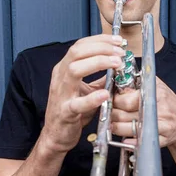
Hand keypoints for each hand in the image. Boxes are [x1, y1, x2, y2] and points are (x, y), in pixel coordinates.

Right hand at [41, 34, 126, 152]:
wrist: (55, 135)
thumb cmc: (70, 111)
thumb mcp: (86, 90)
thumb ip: (99, 78)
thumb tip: (117, 66)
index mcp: (64, 69)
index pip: (80, 46)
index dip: (100, 40)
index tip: (118, 41)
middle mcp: (60, 78)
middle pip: (77, 52)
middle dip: (101, 48)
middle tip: (120, 52)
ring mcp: (62, 94)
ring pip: (75, 69)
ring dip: (98, 63)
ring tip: (117, 64)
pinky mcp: (65, 112)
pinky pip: (77, 104)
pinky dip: (92, 98)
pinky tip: (105, 94)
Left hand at [110, 77, 175, 147]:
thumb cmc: (168, 104)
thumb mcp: (157, 87)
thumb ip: (140, 83)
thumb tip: (120, 83)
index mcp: (156, 94)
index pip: (126, 100)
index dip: (114, 101)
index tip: (110, 101)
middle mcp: (159, 109)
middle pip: (124, 115)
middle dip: (112, 115)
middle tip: (109, 114)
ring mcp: (161, 125)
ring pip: (129, 129)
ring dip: (117, 128)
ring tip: (113, 125)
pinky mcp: (161, 139)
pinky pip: (140, 142)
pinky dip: (130, 142)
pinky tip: (126, 138)